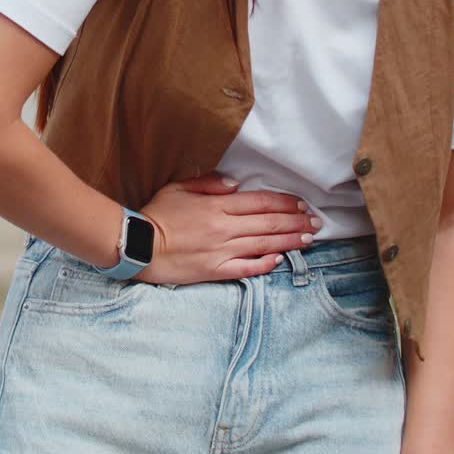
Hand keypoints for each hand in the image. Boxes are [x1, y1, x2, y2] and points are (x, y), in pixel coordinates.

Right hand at [134, 173, 320, 284]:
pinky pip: (245, 268)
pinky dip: (264, 264)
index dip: (285, 203)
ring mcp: (221, 251)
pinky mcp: (214, 271)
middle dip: (296, 222)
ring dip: (289, 241)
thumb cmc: (156, 214)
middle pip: (269, 223)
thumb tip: (236, 185)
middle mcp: (225, 228)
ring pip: (263, 244)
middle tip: (316, 222)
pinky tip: (279, 260)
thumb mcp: (179, 187)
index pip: (261, 202)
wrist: (137, 245)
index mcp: (218, 206)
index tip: (302, 204)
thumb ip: (210, 183)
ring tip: (308, 239)